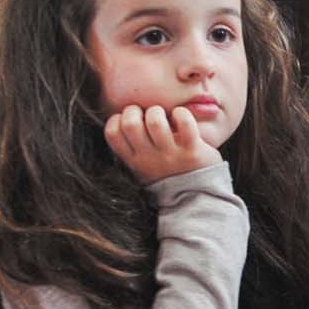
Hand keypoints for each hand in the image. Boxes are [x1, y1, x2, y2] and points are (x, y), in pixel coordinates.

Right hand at [105, 104, 221, 184]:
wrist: (196, 198)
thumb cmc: (167, 173)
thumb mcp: (142, 167)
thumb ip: (132, 148)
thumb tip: (121, 119)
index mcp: (134, 161)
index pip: (112, 134)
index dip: (116, 119)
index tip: (127, 120)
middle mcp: (149, 159)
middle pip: (130, 124)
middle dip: (135, 110)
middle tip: (145, 115)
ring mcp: (171, 155)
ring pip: (155, 122)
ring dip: (157, 112)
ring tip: (163, 116)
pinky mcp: (192, 151)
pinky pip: (185, 123)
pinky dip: (182, 114)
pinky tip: (180, 117)